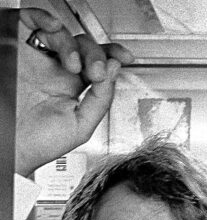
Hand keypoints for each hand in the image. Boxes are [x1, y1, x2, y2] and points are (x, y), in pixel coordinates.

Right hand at [15, 7, 133, 176]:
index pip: (97, 64)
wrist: (12, 147)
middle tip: (96, 72)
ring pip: (61, 33)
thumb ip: (101, 99)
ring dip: (72, 44)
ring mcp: (39, 59)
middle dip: (95, 54)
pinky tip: (53, 29)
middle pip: (83, 46)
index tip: (125, 57)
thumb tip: (114, 70)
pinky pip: (30, 21)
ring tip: (73, 64)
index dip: (112, 54)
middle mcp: (57, 71)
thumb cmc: (39, 144)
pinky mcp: (19, 49)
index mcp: (74, 88)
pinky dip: (43, 18)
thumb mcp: (81, 126)